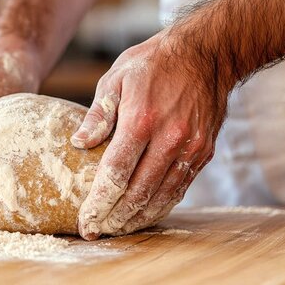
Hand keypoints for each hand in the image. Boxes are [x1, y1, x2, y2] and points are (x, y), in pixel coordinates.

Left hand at [71, 31, 227, 239]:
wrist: (205, 53)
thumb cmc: (152, 63)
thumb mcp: (115, 78)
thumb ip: (98, 114)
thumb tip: (79, 144)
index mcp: (141, 120)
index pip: (116, 173)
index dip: (99, 202)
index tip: (86, 220)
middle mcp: (169, 138)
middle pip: (138, 192)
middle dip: (115, 217)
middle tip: (97, 230)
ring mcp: (190, 147)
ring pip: (162, 195)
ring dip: (138, 216)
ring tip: (117, 227)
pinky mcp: (203, 151)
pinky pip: (180, 187)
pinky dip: (161, 204)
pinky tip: (144, 212)